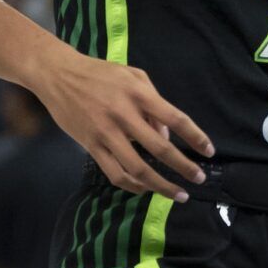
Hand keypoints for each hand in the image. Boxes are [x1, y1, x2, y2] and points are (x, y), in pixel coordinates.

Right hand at [33, 49, 212, 199]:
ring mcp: (106, 133)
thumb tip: (167, 135)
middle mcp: (124, 115)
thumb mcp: (133, 76)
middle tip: (199, 179)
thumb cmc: (100, 73)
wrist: (58, 74)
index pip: (176, 119)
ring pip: (138, 168)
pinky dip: (133, 186)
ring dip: (161, 185)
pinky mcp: (91, 145)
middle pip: (161, 149)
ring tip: (178, 194)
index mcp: (138, 94)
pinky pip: (115, 173)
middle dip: (184, 167)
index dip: (196, 137)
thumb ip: (154, 101)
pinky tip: (146, 189)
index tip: (209, 151)